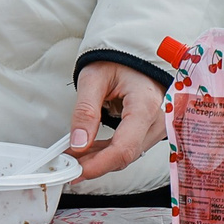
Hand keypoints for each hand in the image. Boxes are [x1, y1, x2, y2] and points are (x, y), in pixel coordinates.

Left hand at [68, 61, 168, 181]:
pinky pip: (129, 148)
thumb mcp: (94, 78)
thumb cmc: (118, 60)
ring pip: (126, 156)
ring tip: (72, 155)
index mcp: (145, 105)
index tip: (77, 170)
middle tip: (66, 162)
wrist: (135, 53)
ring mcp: (157, 127)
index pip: (124, 148)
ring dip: (99, 159)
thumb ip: (85, 110)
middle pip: (125, 156)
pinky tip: (88, 150)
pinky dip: (107, 152)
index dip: (99, 165)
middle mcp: (157, 120)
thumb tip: (78, 143)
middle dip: (94, 164)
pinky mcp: (151, 130)